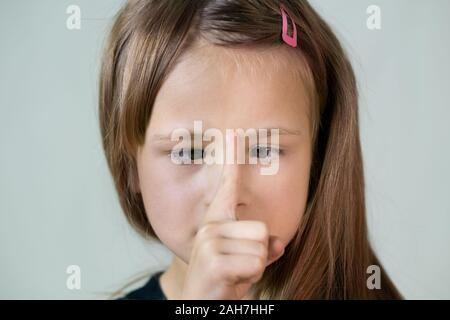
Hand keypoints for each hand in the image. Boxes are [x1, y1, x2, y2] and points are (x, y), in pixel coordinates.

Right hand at [180, 134, 284, 299]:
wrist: (199, 303)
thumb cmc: (224, 281)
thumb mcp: (247, 262)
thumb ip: (262, 248)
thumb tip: (277, 244)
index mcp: (217, 221)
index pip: (226, 185)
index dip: (231, 158)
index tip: (234, 132)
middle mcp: (210, 226)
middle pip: (262, 229)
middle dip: (259, 254)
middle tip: (239, 267)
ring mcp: (209, 241)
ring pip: (261, 246)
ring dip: (254, 266)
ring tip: (235, 274)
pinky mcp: (213, 260)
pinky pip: (256, 262)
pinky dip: (250, 276)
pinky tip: (231, 281)